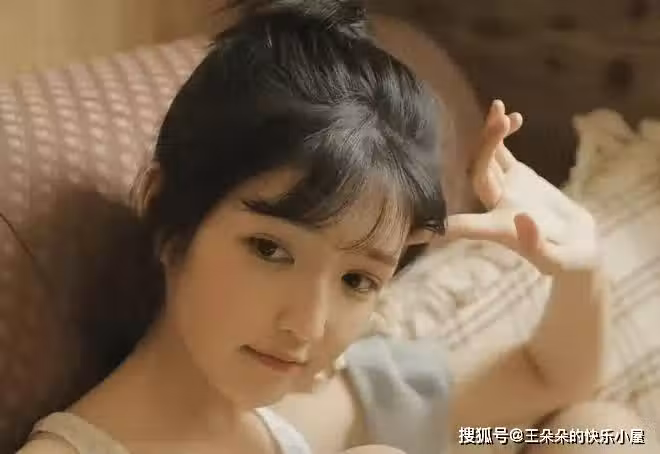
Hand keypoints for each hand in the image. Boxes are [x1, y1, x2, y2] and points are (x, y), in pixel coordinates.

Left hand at [445, 100, 598, 274]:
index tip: (422, 228)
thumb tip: (521, 217)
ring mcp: (505, 188)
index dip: (449, 224)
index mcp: (499, 229)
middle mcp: (496, 206)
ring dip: (491, 134)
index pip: (468, 226)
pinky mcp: (518, 177)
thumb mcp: (560, 260)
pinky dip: (505, 134)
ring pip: (489, 159)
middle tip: (499, 120)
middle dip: (485, 148)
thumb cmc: (570, 261)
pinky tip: (515, 117)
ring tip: (499, 107)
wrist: (579, 245)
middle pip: (480, 175)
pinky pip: (504, 153)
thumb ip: (538, 244)